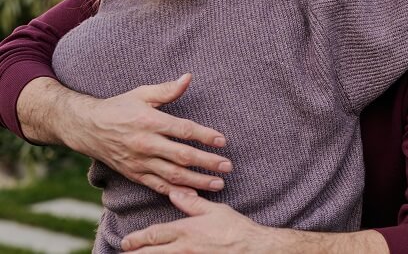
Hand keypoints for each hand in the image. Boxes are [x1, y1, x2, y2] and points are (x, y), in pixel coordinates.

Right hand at [62, 74, 232, 193]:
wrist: (89, 128)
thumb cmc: (119, 107)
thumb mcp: (142, 94)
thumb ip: (167, 89)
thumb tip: (188, 77)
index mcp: (150, 121)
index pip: (183, 130)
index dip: (205, 136)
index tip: (223, 141)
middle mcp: (146, 143)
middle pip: (182, 156)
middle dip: (207, 162)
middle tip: (228, 166)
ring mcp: (140, 162)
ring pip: (173, 175)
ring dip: (198, 181)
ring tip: (219, 183)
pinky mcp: (134, 174)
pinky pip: (158, 186)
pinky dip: (176, 192)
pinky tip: (193, 195)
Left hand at [121, 192, 269, 252]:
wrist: (253, 248)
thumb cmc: (235, 228)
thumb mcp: (214, 210)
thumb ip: (192, 203)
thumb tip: (175, 192)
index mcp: (186, 230)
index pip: (155, 235)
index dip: (137, 239)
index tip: (126, 242)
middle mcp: (184, 248)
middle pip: (152, 253)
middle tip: (123, 252)